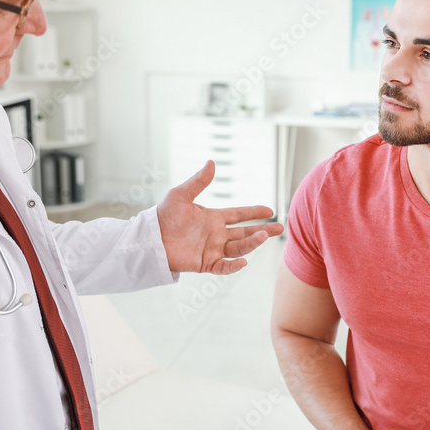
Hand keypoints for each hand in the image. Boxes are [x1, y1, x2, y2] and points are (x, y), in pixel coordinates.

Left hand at [157, 161, 284, 273]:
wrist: (150, 238)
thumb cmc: (163, 215)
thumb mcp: (181, 195)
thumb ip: (199, 182)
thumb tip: (212, 162)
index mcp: (213, 218)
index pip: (239, 215)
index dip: (255, 213)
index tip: (270, 211)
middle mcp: (216, 234)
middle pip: (245, 233)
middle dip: (263, 231)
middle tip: (279, 228)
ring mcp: (212, 250)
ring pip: (238, 248)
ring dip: (251, 243)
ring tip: (263, 237)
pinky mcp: (204, 264)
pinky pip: (223, 267)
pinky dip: (233, 266)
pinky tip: (243, 262)